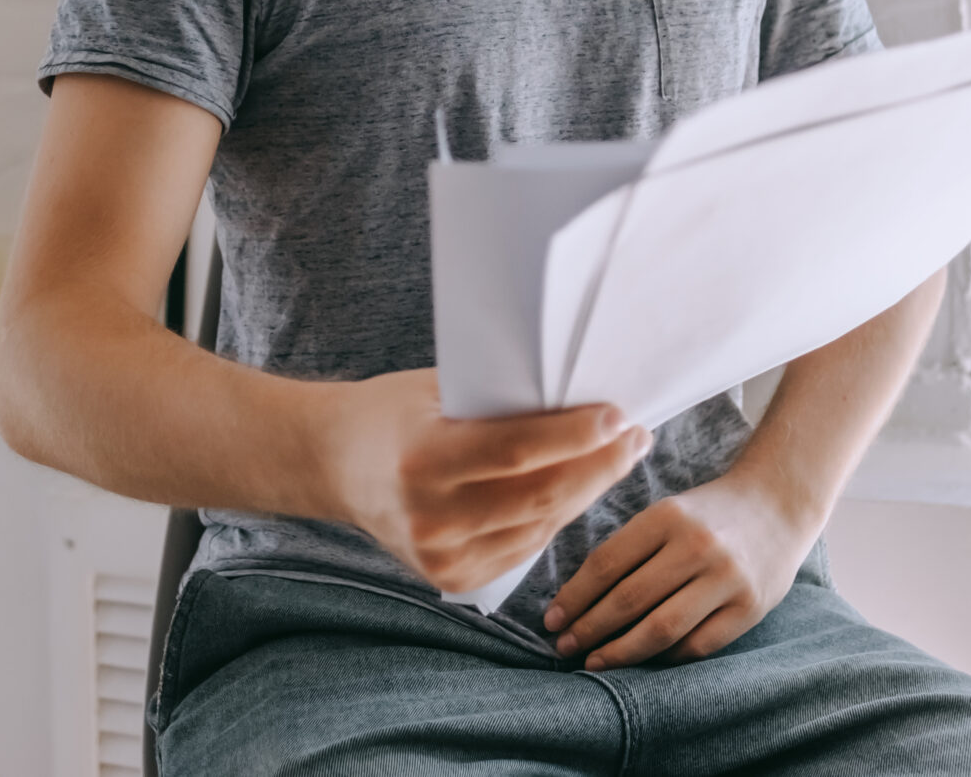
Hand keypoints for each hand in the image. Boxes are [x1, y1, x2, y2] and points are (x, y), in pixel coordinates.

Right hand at [323, 369, 651, 595]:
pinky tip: (580, 490)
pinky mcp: (452, 578)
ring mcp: (441, 556)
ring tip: (619, 458)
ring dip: (589, 492)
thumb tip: (582, 400)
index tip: (619, 417)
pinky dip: (557, 518)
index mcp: (422, 459)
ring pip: (542, 525)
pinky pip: (526, 548)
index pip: (516, 451)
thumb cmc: (393, 413)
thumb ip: (498, 404)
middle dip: (600, 466)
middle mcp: (430, 516)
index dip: (576, 436)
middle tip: (636, 438)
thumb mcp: (437, 392)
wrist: (334, 464)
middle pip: (541, 496)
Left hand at [543, 471, 813, 668]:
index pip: (607, 564)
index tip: (551, 619)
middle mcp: (697, 546)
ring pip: (661, 629)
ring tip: (594, 662)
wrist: (779, 505)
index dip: (574, 597)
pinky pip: (698, 645)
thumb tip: (579, 598)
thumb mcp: (668, 512)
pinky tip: (644, 662)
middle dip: (589, 628)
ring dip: (621, 652)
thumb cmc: (709, 513)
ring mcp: (726, 579)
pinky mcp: (749, 607)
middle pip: (629, 599)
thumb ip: (630, 548)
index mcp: (667, 516)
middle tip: (563, 647)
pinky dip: (666, 658)